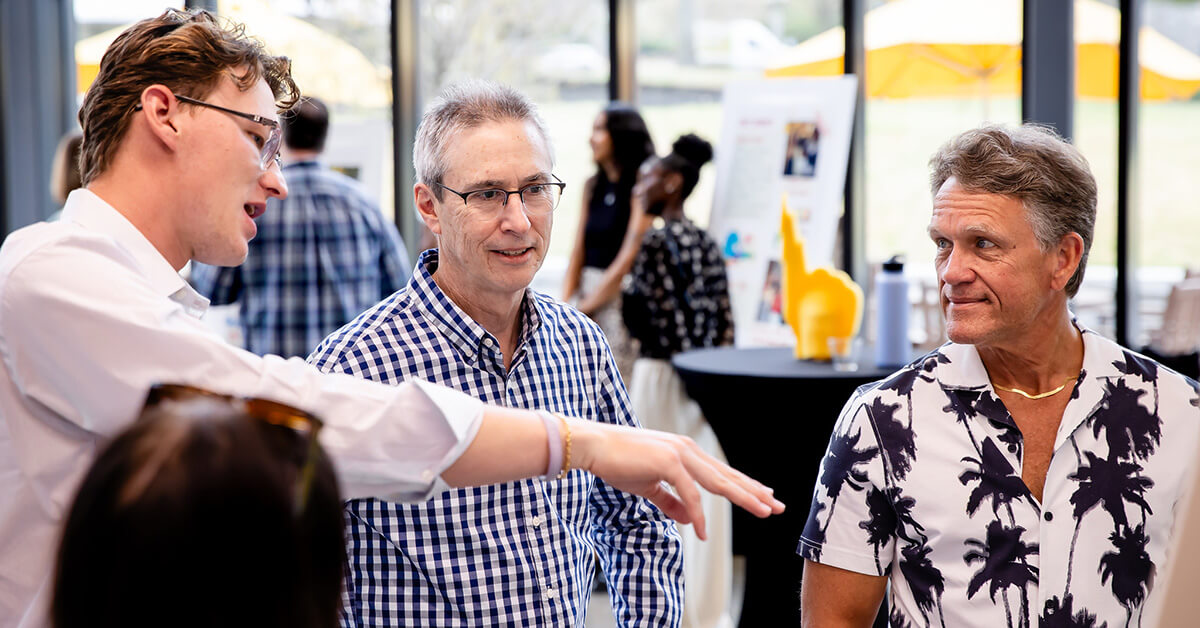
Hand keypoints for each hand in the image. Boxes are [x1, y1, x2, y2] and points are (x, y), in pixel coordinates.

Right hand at [569, 419, 784, 539]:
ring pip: (718, 482)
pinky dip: (697, 515)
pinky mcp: (668, 462)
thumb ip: (669, 501)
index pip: (721, 472)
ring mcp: (679, 454)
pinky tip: (702, 531)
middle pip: (727, 476)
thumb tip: (687, 519)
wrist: (594, 447)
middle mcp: (688, 450)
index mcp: (685, 453)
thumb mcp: (648, 486)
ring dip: (743, 498)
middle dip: (754, 492)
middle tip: (777, 506)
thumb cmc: (618, 463)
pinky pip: (688, 495)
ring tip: (762, 512)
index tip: (764, 496)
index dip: (744, 486)